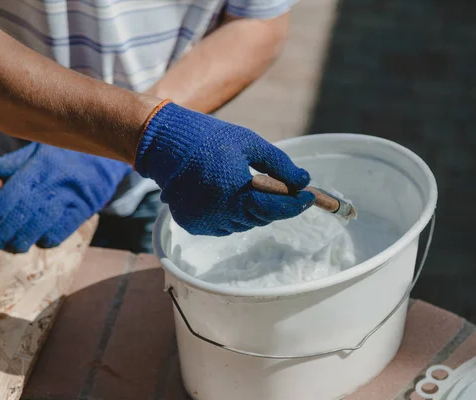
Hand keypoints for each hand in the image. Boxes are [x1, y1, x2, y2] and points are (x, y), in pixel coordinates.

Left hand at [0, 143, 129, 251]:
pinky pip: (66, 227)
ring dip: (26, 238)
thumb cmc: (68, 151)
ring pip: (43, 222)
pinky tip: (42, 241)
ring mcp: (70, 197)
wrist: (106, 155)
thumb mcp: (40, 147)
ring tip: (16, 246)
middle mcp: (53, 182)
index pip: (11, 194)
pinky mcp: (85, 207)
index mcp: (38, 166)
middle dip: (7, 231)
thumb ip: (14, 160)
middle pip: (24, 212)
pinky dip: (52, 237)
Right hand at [135, 102, 314, 235]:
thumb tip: (303, 181)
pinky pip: (224, 225)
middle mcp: (220, 213)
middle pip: (260, 218)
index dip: (295, 205)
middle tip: (286, 191)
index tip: (310, 197)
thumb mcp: (250, 144)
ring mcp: (205, 222)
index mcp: (235, 193)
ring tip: (253, 190)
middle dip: (276, 205)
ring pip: (243, 224)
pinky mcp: (193, 224)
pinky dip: (232, 215)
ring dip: (253, 211)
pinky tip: (230, 196)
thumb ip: (279, 165)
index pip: (274, 208)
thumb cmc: (210, 139)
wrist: (165, 144)